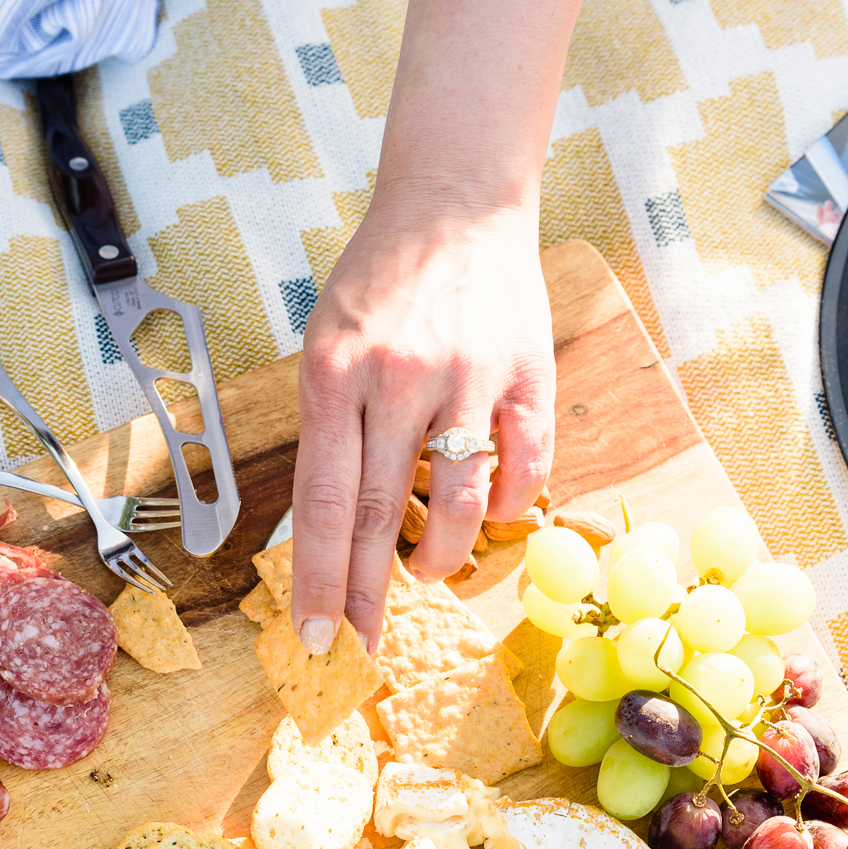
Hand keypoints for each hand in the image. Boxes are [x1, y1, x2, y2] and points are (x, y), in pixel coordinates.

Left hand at [290, 196, 555, 653]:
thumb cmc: (382, 281)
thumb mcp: (326, 343)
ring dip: (441, 554)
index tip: (318, 633)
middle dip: (367, 593)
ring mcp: (470, 377)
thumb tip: (328, 530)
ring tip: (426, 568)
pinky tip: (488, 514)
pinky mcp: (529, 375)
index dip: (320, 577)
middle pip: (380, 514)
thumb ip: (329, 427)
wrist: (455, 202)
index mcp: (336, 374)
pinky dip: (506, 506)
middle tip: (360, 646)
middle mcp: (400, 379)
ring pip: (460, 503)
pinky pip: (524, 469)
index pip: (324, 501)